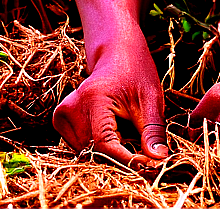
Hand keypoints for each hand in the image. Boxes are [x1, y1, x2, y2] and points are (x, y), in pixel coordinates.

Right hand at [53, 40, 166, 166]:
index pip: (105, 146)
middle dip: (122, 157)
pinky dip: (100, 146)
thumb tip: (158, 161)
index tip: (150, 166)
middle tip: (145, 150)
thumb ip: (152, 131)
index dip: (128, 160)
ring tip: (127, 131)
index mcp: (92, 99)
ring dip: (111, 152)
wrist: (116, 53)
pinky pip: (81, 147)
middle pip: (95, 153)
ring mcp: (62, 114)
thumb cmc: (136, 72)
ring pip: (88, 153)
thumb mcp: (150, 98)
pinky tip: (113, 129)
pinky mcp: (60, 120)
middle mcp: (70, 108)